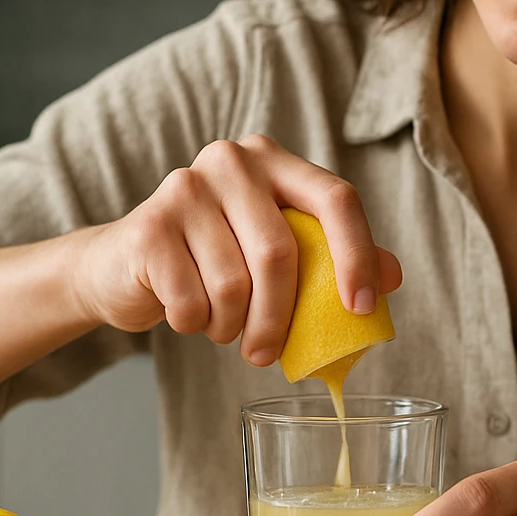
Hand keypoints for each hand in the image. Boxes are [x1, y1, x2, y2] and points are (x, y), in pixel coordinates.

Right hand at [69, 134, 401, 363]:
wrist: (122, 265)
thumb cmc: (213, 259)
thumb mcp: (276, 252)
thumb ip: (333, 258)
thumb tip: (394, 278)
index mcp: (275, 161)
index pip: (336, 198)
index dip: (357, 255)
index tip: (363, 308)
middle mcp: (232, 160)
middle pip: (280, 253)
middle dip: (280, 319)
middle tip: (269, 355)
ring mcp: (185, 187)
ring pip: (234, 284)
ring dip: (232, 327)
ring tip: (222, 326)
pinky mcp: (149, 225)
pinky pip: (191, 300)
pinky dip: (195, 324)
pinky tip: (188, 314)